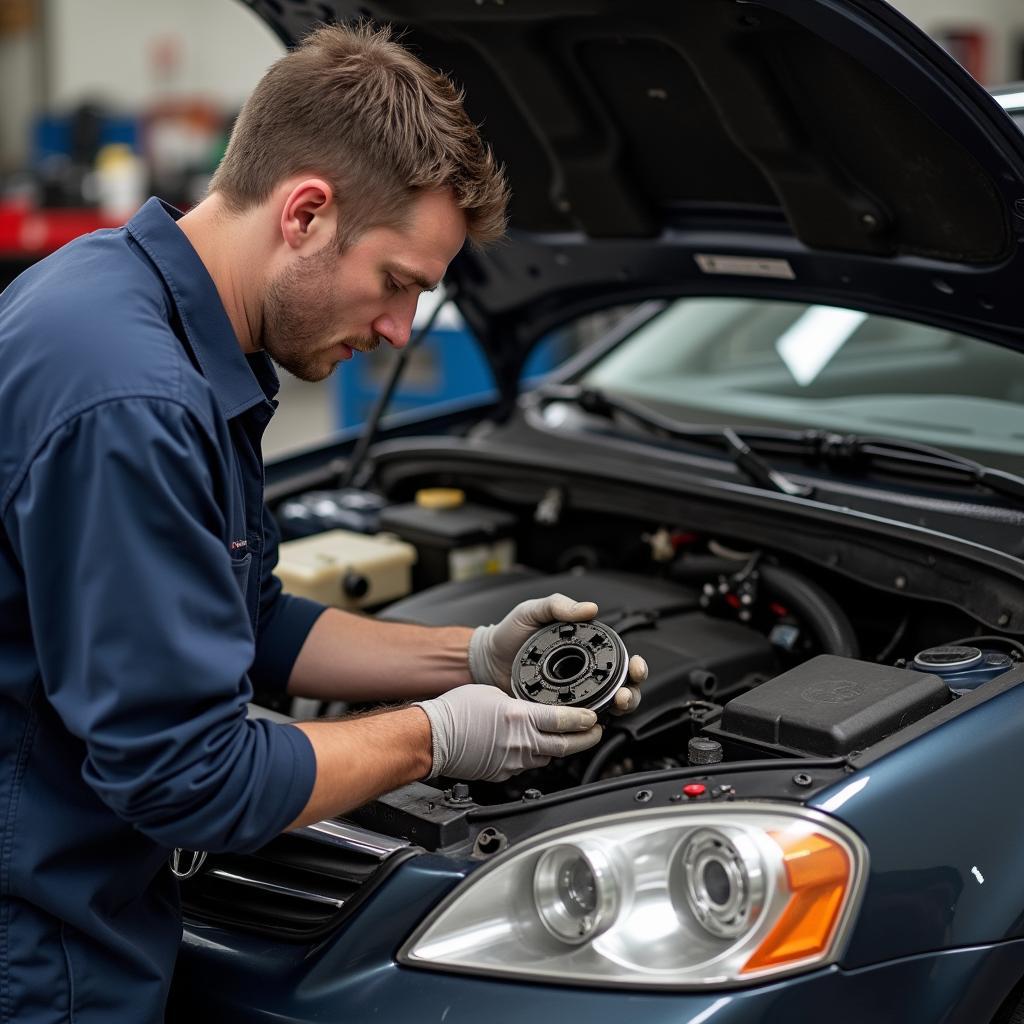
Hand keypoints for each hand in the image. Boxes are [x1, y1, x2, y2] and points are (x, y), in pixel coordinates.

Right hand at [414, 685, 601, 781]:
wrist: (433, 737)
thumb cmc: (456, 712)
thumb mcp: (493, 694)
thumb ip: (518, 703)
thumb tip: (532, 710)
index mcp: (519, 717)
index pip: (563, 721)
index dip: (584, 720)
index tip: (595, 718)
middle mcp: (520, 742)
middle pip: (564, 745)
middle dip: (586, 740)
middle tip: (596, 733)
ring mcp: (512, 761)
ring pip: (547, 757)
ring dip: (560, 748)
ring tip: (569, 739)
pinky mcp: (503, 773)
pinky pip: (527, 765)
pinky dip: (535, 756)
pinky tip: (533, 748)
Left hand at [467, 593, 646, 713]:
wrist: (486, 660)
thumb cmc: (509, 634)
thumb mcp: (533, 611)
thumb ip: (558, 606)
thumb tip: (589, 609)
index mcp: (584, 649)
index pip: (620, 660)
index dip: (635, 666)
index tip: (635, 666)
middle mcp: (584, 674)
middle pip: (622, 688)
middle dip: (632, 692)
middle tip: (624, 694)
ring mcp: (573, 696)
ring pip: (608, 708)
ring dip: (618, 709)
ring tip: (615, 705)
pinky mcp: (558, 714)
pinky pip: (580, 722)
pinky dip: (590, 723)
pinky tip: (591, 720)